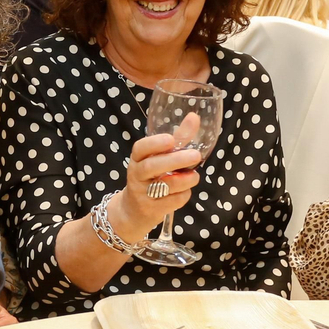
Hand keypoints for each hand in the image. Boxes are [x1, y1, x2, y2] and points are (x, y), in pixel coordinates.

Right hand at [109, 112, 203, 240]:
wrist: (133, 211)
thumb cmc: (151, 178)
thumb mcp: (159, 158)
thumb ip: (178, 138)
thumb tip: (194, 117)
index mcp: (137, 159)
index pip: (140, 148)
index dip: (154, 143)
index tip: (170, 139)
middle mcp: (137, 176)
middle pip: (151, 167)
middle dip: (175, 160)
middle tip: (195, 155)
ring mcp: (142, 194)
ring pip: (164, 186)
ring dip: (184, 180)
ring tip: (194, 176)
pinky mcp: (151, 210)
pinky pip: (171, 202)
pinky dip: (183, 195)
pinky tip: (185, 191)